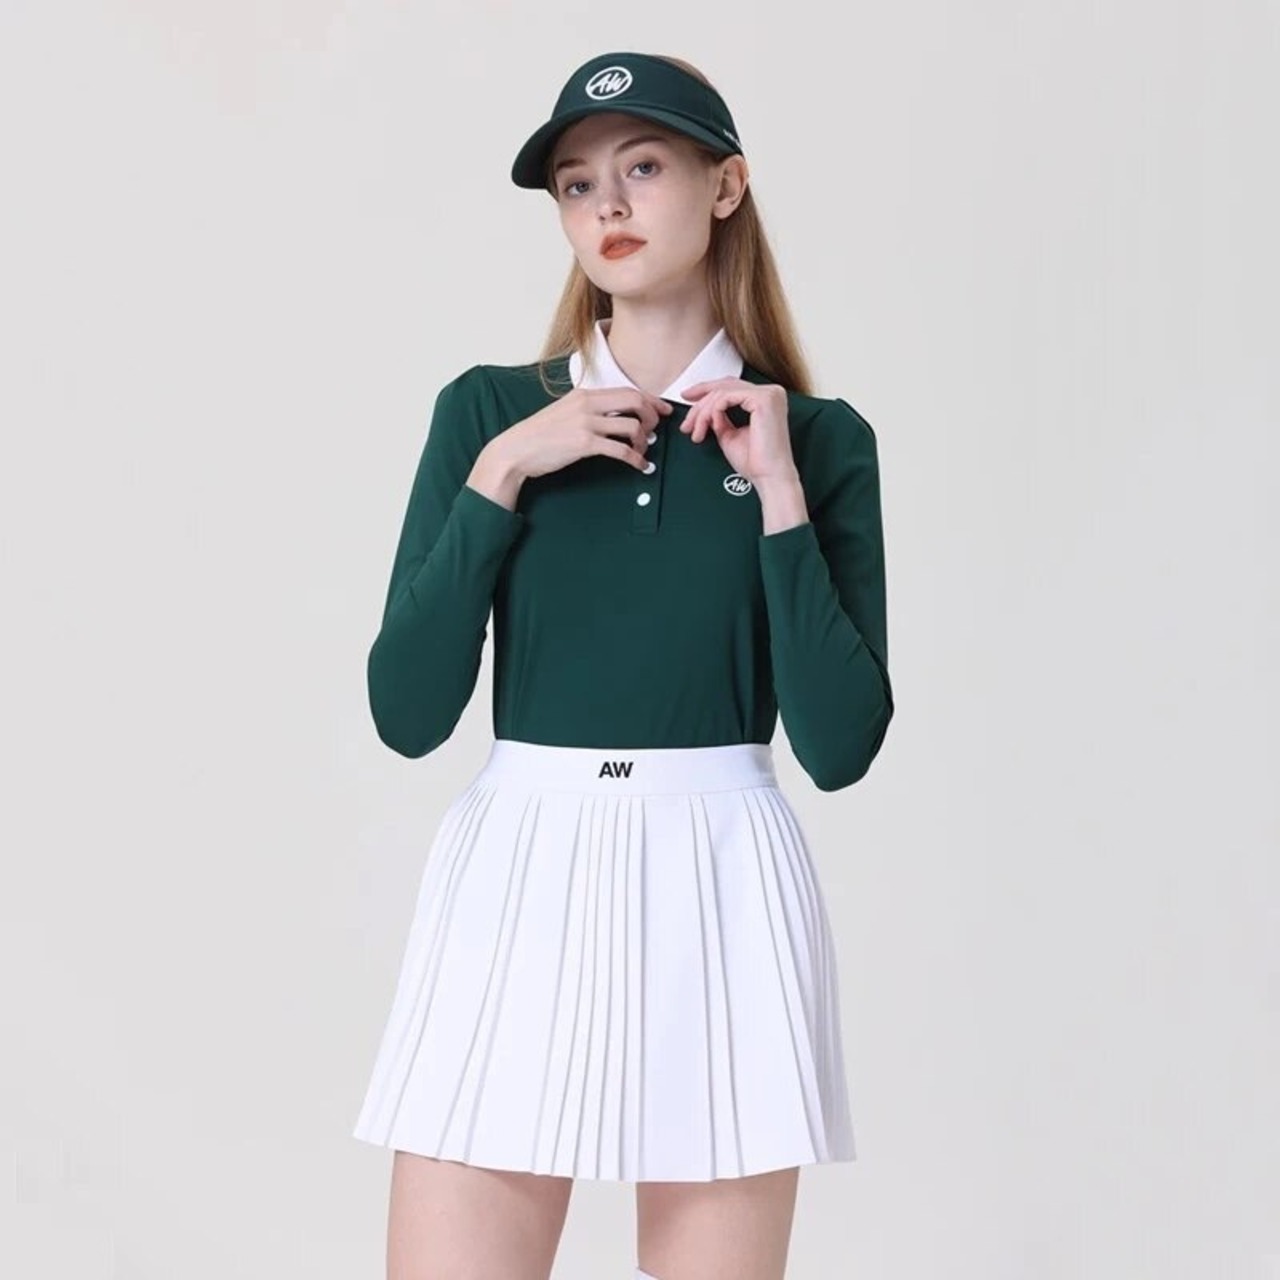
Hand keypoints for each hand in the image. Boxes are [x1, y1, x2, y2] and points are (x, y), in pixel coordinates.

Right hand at [492, 386, 673, 480]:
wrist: (516, 449)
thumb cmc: (539, 435)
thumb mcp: (564, 412)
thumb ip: (587, 410)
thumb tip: (613, 416)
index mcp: (584, 394)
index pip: (626, 390)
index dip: (650, 400)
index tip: (663, 410)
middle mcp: (587, 404)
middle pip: (634, 401)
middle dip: (652, 416)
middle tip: (655, 431)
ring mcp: (586, 423)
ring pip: (631, 425)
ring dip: (643, 440)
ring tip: (642, 450)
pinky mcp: (584, 444)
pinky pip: (620, 450)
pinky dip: (635, 459)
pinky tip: (640, 466)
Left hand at [678, 378, 798, 486]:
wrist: (768, 477)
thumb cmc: (755, 463)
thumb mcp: (730, 434)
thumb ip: (719, 418)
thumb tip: (705, 410)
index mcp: (766, 399)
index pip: (732, 386)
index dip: (706, 390)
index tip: (687, 399)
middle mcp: (770, 393)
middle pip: (724, 386)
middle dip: (699, 404)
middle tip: (686, 423)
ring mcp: (768, 394)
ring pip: (722, 392)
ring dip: (703, 413)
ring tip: (696, 432)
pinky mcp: (762, 399)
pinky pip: (725, 398)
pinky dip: (712, 412)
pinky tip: (711, 428)